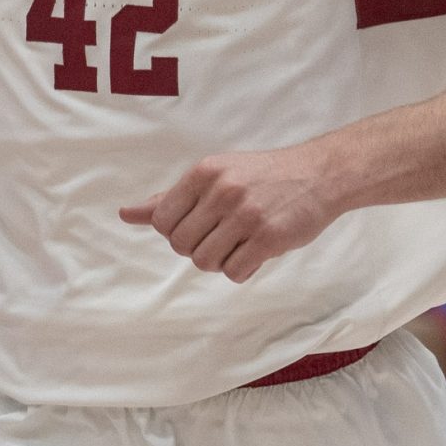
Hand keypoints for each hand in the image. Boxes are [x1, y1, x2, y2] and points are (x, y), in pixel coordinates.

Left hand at [119, 142, 339, 282]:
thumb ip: (170, 198)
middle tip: (223, 236)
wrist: (319, 174)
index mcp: (203, 172)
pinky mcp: (269, 237)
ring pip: (204, 261)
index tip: (200, 226)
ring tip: (238, 244)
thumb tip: (126, 214)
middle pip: (181, 245)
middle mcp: (221, 190)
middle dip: (197, 248)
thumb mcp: (213, 175)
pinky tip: (254, 253)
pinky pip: (234, 272)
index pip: (162, 221)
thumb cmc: (260, 177)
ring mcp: (246, 214)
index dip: (176, 232)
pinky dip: (241, 270)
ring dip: (219, 261)